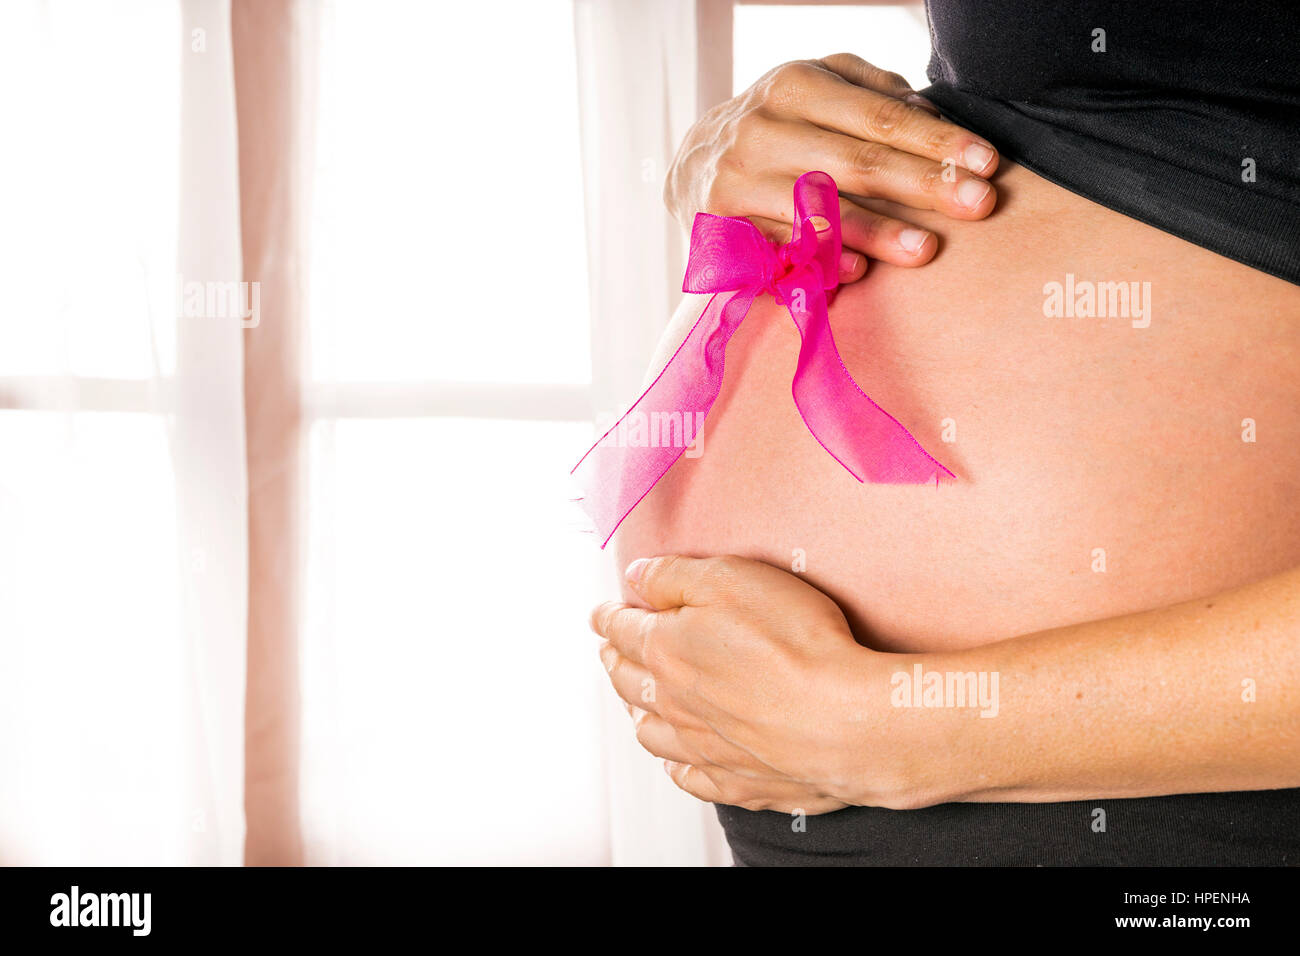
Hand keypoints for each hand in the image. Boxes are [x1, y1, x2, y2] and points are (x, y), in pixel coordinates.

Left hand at [589, 555, 946, 813]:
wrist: (843, 721)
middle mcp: (674, 704)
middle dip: (615, 660)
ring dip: (637, 711)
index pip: (623, 630)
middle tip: (610, 651)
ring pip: (652, 732)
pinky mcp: (737, 781)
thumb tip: (638, 576)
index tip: (601, 614)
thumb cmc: (794, 644)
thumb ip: (676, 576)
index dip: (609, 618)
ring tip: (634, 700)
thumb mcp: (731, 579)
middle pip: (629, 680)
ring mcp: (703, 748)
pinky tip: (677, 762)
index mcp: (666, 651)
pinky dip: (675, 767)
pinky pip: (690, 779)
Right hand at [664, 53, 998, 278]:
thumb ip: (876, 94)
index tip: (987, 163)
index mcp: (796, 86)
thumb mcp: (820, 88)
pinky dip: (820, 261)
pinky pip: (781, 250)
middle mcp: (762, 129)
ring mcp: (738, 180)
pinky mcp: (721, 228)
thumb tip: (935, 118)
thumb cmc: (780, 125)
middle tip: (979, 204)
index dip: (936, 141)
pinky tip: (860, 272)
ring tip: (926, 249)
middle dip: (923, 183)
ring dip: (876, 231)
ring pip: (818, 210)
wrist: (691, 164)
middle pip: (857, 161)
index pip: (880, 117)